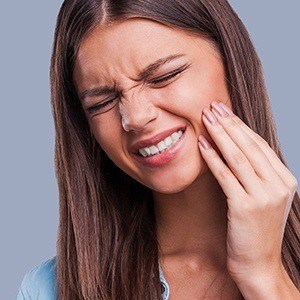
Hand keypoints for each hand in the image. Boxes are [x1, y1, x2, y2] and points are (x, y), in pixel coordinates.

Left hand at [197, 101, 297, 285]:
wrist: (258, 264)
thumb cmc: (256, 229)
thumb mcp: (263, 197)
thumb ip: (256, 174)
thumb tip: (236, 147)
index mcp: (284, 179)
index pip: (259, 144)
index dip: (240, 125)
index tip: (225, 111)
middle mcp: (278, 185)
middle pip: (249, 146)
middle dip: (228, 123)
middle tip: (212, 107)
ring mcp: (264, 196)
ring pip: (237, 157)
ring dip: (219, 134)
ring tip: (206, 118)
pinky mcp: (245, 206)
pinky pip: (225, 175)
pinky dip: (212, 157)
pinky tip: (201, 144)